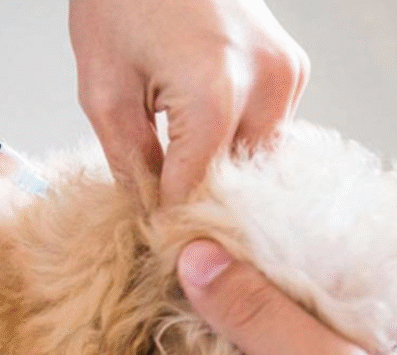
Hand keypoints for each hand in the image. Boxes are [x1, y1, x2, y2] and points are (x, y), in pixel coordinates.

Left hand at [69, 0, 308, 203]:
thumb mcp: (104, 89)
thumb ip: (131, 162)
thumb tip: (150, 212)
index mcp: (216, 94)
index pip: (196, 193)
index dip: (170, 224)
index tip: (152, 247)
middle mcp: (267, 85)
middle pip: (237, 184)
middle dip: (198, 203)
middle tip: (162, 220)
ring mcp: (288, 74)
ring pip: (258, 162)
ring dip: (221, 174)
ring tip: (180, 174)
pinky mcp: (292, 66)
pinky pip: (269, 130)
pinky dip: (237, 144)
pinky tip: (204, 139)